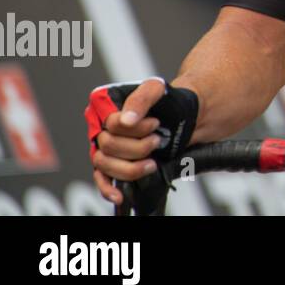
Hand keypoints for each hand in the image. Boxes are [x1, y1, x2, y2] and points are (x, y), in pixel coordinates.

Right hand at [86, 78, 197, 205]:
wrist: (182, 115)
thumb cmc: (167, 100)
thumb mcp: (157, 88)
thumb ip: (141, 98)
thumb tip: (126, 120)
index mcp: (108, 110)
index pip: (111, 124)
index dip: (135, 128)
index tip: (155, 123)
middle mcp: (104, 130)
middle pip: (109, 145)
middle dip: (138, 146)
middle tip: (157, 140)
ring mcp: (108, 149)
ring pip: (105, 164)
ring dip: (130, 166)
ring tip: (152, 162)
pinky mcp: (114, 164)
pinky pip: (101, 180)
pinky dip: (107, 189)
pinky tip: (119, 196)